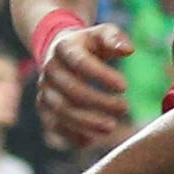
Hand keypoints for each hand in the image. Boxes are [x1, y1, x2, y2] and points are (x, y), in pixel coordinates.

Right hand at [34, 21, 134, 147]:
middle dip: (99, 103)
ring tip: (111, 127)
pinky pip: (55, 126)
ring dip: (87, 123)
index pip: (81, 63)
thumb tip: (129, 50)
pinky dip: (72, 135)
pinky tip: (92, 140)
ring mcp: (44, 90)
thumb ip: (115, 38)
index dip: (102, 76)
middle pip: (72, 91)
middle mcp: (50, 69)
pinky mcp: (44, 109)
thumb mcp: (102, 34)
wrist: (61, 54)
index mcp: (64, 48)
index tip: (125, 87)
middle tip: (124, 108)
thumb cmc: (89, 45)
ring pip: (62, 111)